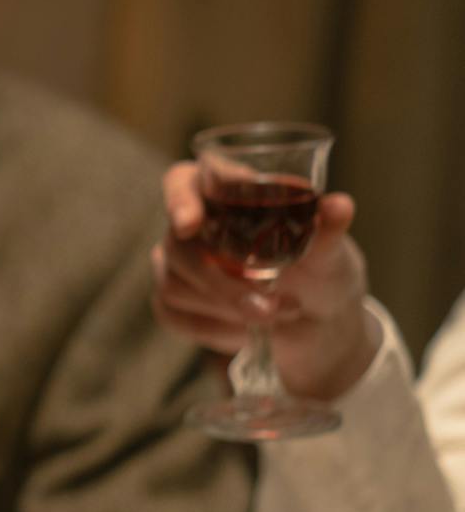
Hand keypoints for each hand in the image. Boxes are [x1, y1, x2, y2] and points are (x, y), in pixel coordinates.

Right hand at [151, 162, 378, 398]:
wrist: (316, 323)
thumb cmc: (320, 272)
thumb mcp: (331, 253)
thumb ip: (328, 230)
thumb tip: (339, 205)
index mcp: (224, 195)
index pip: (182, 181)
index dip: (179, 199)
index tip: (191, 224)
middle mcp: (192, 227)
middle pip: (177, 245)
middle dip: (220, 281)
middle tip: (266, 306)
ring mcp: (176, 266)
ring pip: (174, 284)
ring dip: (226, 308)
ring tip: (275, 315)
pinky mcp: (171, 304)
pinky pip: (175, 316)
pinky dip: (216, 329)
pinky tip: (246, 330)